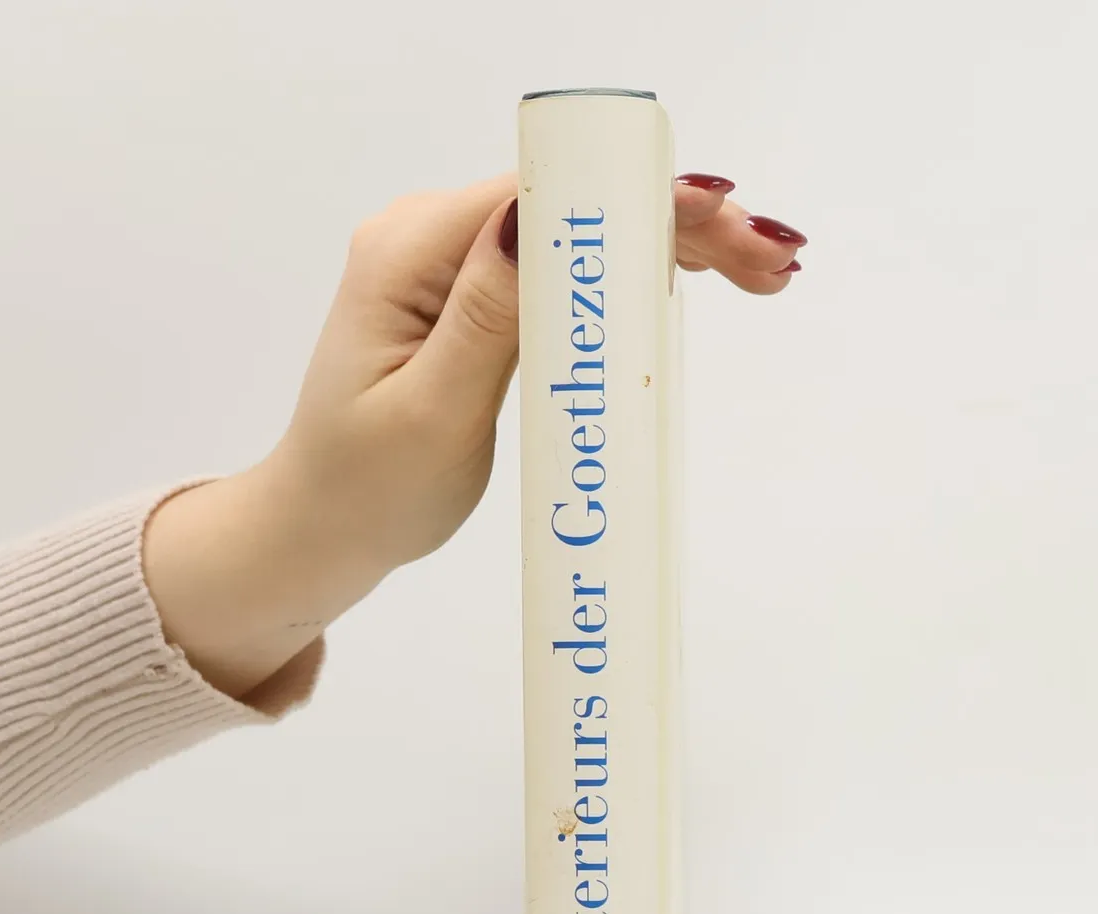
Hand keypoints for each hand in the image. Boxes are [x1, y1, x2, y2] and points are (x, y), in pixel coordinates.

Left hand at [143, 171, 805, 704]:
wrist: (321, 531)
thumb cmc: (367, 491)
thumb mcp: (430, 416)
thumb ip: (487, 317)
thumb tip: (537, 223)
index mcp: (410, 251)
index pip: (547, 198)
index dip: (644, 202)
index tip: (726, 222)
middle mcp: (430, 237)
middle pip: (576, 205)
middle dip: (679, 222)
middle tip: (776, 265)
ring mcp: (452, 266)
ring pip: (580, 236)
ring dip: (671, 245)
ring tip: (764, 272)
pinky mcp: (474, 301)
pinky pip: (564, 272)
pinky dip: (631, 278)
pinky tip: (696, 279)